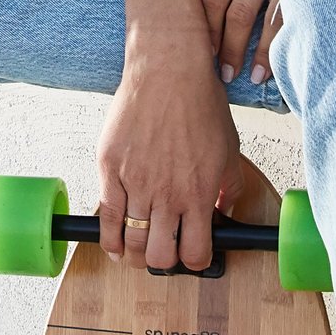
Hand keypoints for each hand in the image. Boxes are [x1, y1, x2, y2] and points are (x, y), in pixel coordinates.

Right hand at [97, 36, 238, 270]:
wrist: (168, 72)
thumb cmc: (200, 105)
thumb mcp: (229, 149)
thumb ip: (229, 186)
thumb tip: (225, 210)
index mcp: (198, 194)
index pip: (195, 253)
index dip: (195, 262)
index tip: (194, 255)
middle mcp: (166, 195)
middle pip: (159, 256)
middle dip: (164, 261)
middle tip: (165, 251)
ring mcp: (135, 184)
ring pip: (131, 243)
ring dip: (136, 255)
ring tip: (139, 250)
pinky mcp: (110, 170)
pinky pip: (106, 219)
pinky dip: (109, 240)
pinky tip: (115, 245)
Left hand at [200, 0, 282, 85]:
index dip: (203, 22)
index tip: (198, 48)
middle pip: (229, 4)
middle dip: (219, 42)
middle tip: (216, 70)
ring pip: (255, 15)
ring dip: (244, 51)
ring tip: (237, 76)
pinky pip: (283, 20)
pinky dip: (272, 49)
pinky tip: (264, 70)